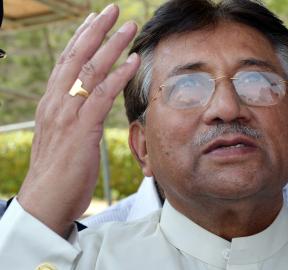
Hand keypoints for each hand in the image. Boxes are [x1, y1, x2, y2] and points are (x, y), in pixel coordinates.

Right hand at [16, 4, 139, 236]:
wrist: (45, 200)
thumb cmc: (58, 170)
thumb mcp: (63, 135)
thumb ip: (72, 114)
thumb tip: (86, 102)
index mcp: (52, 102)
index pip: (66, 61)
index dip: (81, 38)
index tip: (95, 19)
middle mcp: (56, 102)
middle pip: (77, 57)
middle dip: (96, 30)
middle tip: (114, 10)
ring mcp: (67, 114)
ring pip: (90, 71)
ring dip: (112, 46)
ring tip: (130, 27)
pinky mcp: (81, 130)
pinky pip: (101, 96)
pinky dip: (118, 76)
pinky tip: (132, 62)